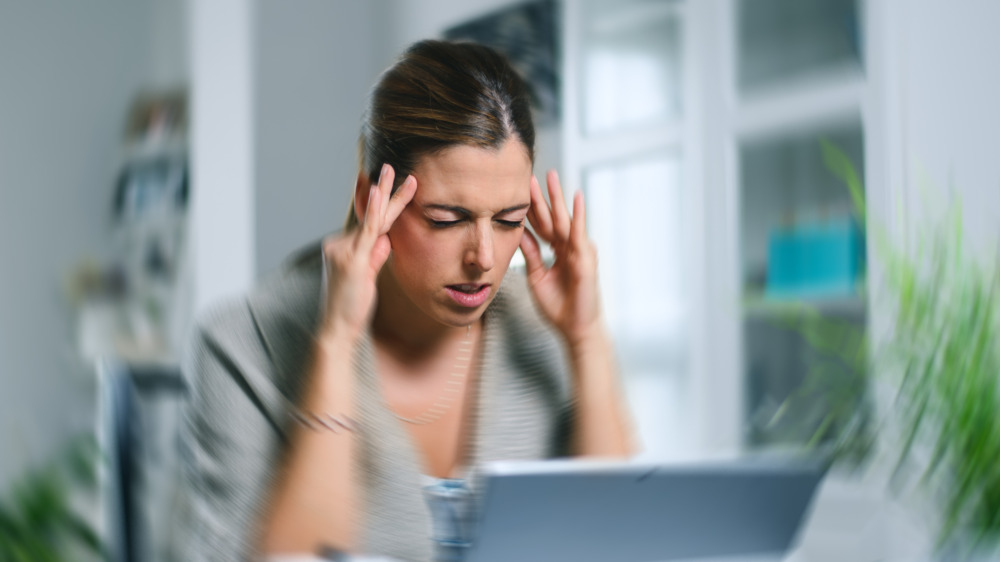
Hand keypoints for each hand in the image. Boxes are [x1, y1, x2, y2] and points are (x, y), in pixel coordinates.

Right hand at [320, 164, 415, 340]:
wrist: (336, 329)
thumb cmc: (350, 306)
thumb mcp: (368, 278)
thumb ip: (376, 257)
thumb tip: (386, 241)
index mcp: (345, 248)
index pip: (368, 223)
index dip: (376, 204)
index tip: (382, 184)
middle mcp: (340, 245)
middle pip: (369, 216)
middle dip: (381, 191)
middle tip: (389, 167)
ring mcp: (344, 251)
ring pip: (372, 221)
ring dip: (385, 196)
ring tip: (391, 171)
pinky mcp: (352, 260)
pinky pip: (368, 232)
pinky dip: (373, 212)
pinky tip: (378, 193)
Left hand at [520, 170, 602, 347]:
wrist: (574, 329)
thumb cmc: (558, 306)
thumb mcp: (536, 276)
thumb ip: (529, 254)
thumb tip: (518, 232)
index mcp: (557, 251)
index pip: (542, 225)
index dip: (531, 208)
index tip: (519, 189)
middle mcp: (569, 247)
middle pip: (553, 217)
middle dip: (543, 196)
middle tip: (533, 174)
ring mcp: (578, 251)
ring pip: (565, 220)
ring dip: (559, 198)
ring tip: (552, 176)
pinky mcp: (585, 258)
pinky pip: (579, 233)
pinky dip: (578, 215)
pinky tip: (577, 198)